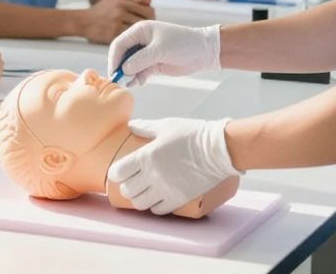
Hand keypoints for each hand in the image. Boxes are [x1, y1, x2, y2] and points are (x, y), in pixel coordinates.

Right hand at [78, 0, 153, 43]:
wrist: (83, 22)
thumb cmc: (99, 11)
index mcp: (122, 2)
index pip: (146, 9)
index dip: (151, 16)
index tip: (150, 20)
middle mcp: (120, 12)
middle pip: (145, 20)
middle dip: (149, 25)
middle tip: (148, 29)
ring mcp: (116, 24)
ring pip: (138, 30)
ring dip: (142, 33)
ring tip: (142, 35)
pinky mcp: (112, 35)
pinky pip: (129, 37)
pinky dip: (133, 39)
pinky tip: (133, 40)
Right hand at [106, 21, 219, 85]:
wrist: (204, 52)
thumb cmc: (183, 44)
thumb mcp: (160, 50)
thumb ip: (140, 60)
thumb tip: (123, 69)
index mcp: (140, 31)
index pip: (120, 44)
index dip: (114, 58)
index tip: (114, 72)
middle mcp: (141, 41)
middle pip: (123, 55)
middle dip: (120, 68)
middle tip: (120, 81)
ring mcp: (146, 53)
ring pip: (130, 65)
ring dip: (129, 75)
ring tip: (131, 83)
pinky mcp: (153, 64)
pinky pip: (139, 72)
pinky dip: (138, 78)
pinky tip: (140, 83)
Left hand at [106, 117, 238, 214]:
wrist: (219, 150)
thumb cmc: (193, 134)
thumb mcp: (167, 125)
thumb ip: (146, 127)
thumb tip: (131, 125)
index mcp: (146, 156)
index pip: (118, 172)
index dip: (116, 173)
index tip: (119, 171)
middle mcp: (152, 175)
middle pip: (127, 190)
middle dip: (126, 186)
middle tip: (131, 181)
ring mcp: (166, 189)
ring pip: (140, 203)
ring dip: (139, 198)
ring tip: (144, 192)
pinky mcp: (179, 199)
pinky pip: (158, 210)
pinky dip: (155, 206)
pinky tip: (158, 199)